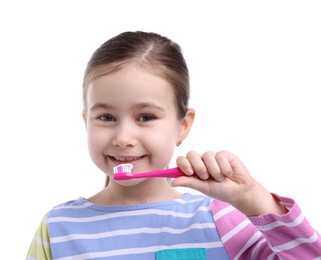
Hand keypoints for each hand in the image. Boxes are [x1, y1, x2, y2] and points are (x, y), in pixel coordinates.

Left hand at [171, 150, 286, 215]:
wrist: (240, 191)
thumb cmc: (221, 191)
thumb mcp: (204, 188)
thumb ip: (189, 182)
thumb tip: (172, 182)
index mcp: (193, 169)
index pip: (182, 160)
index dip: (183, 164)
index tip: (189, 171)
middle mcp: (201, 161)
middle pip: (191, 154)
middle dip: (198, 166)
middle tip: (205, 176)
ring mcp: (212, 157)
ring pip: (207, 155)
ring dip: (214, 170)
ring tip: (220, 178)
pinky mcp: (223, 154)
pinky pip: (219, 155)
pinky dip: (224, 167)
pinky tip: (229, 173)